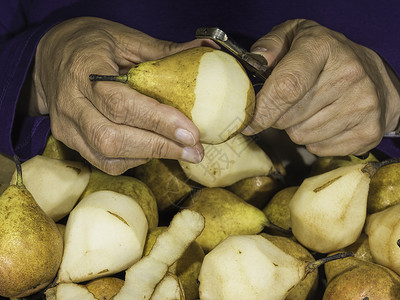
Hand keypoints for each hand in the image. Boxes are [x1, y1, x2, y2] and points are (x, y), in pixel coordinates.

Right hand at [32, 17, 214, 174]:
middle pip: (113, 137)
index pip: (121, 104)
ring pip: (106, 155)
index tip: (191, 133)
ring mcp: (66, 124)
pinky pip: (101, 161)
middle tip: (194, 150)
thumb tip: (204, 51)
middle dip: (160, 147)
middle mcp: (71, 102)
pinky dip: (132, 160)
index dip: (158, 121)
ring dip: (149, 156)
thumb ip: (163, 51)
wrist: (48, 55)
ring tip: (182, 152)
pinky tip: (152, 150)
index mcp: (84, 69)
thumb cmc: (89, 43)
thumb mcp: (125, 38)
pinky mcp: (68, 138)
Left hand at [243, 19, 399, 155]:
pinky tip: (325, 122)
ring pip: (302, 136)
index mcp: (324, 47)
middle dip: (278, 117)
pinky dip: (315, 141)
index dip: (263, 110)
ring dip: (297, 129)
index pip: (287, 87)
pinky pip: (320, 149)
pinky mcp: (369, 132)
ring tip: (311, 110)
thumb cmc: (327, 57)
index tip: (248, 122)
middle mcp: (349, 75)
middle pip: (290, 118)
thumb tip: (257, 60)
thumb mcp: (297, 36)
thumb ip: (271, 43)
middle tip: (289, 105)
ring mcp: (363, 105)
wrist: (377, 77)